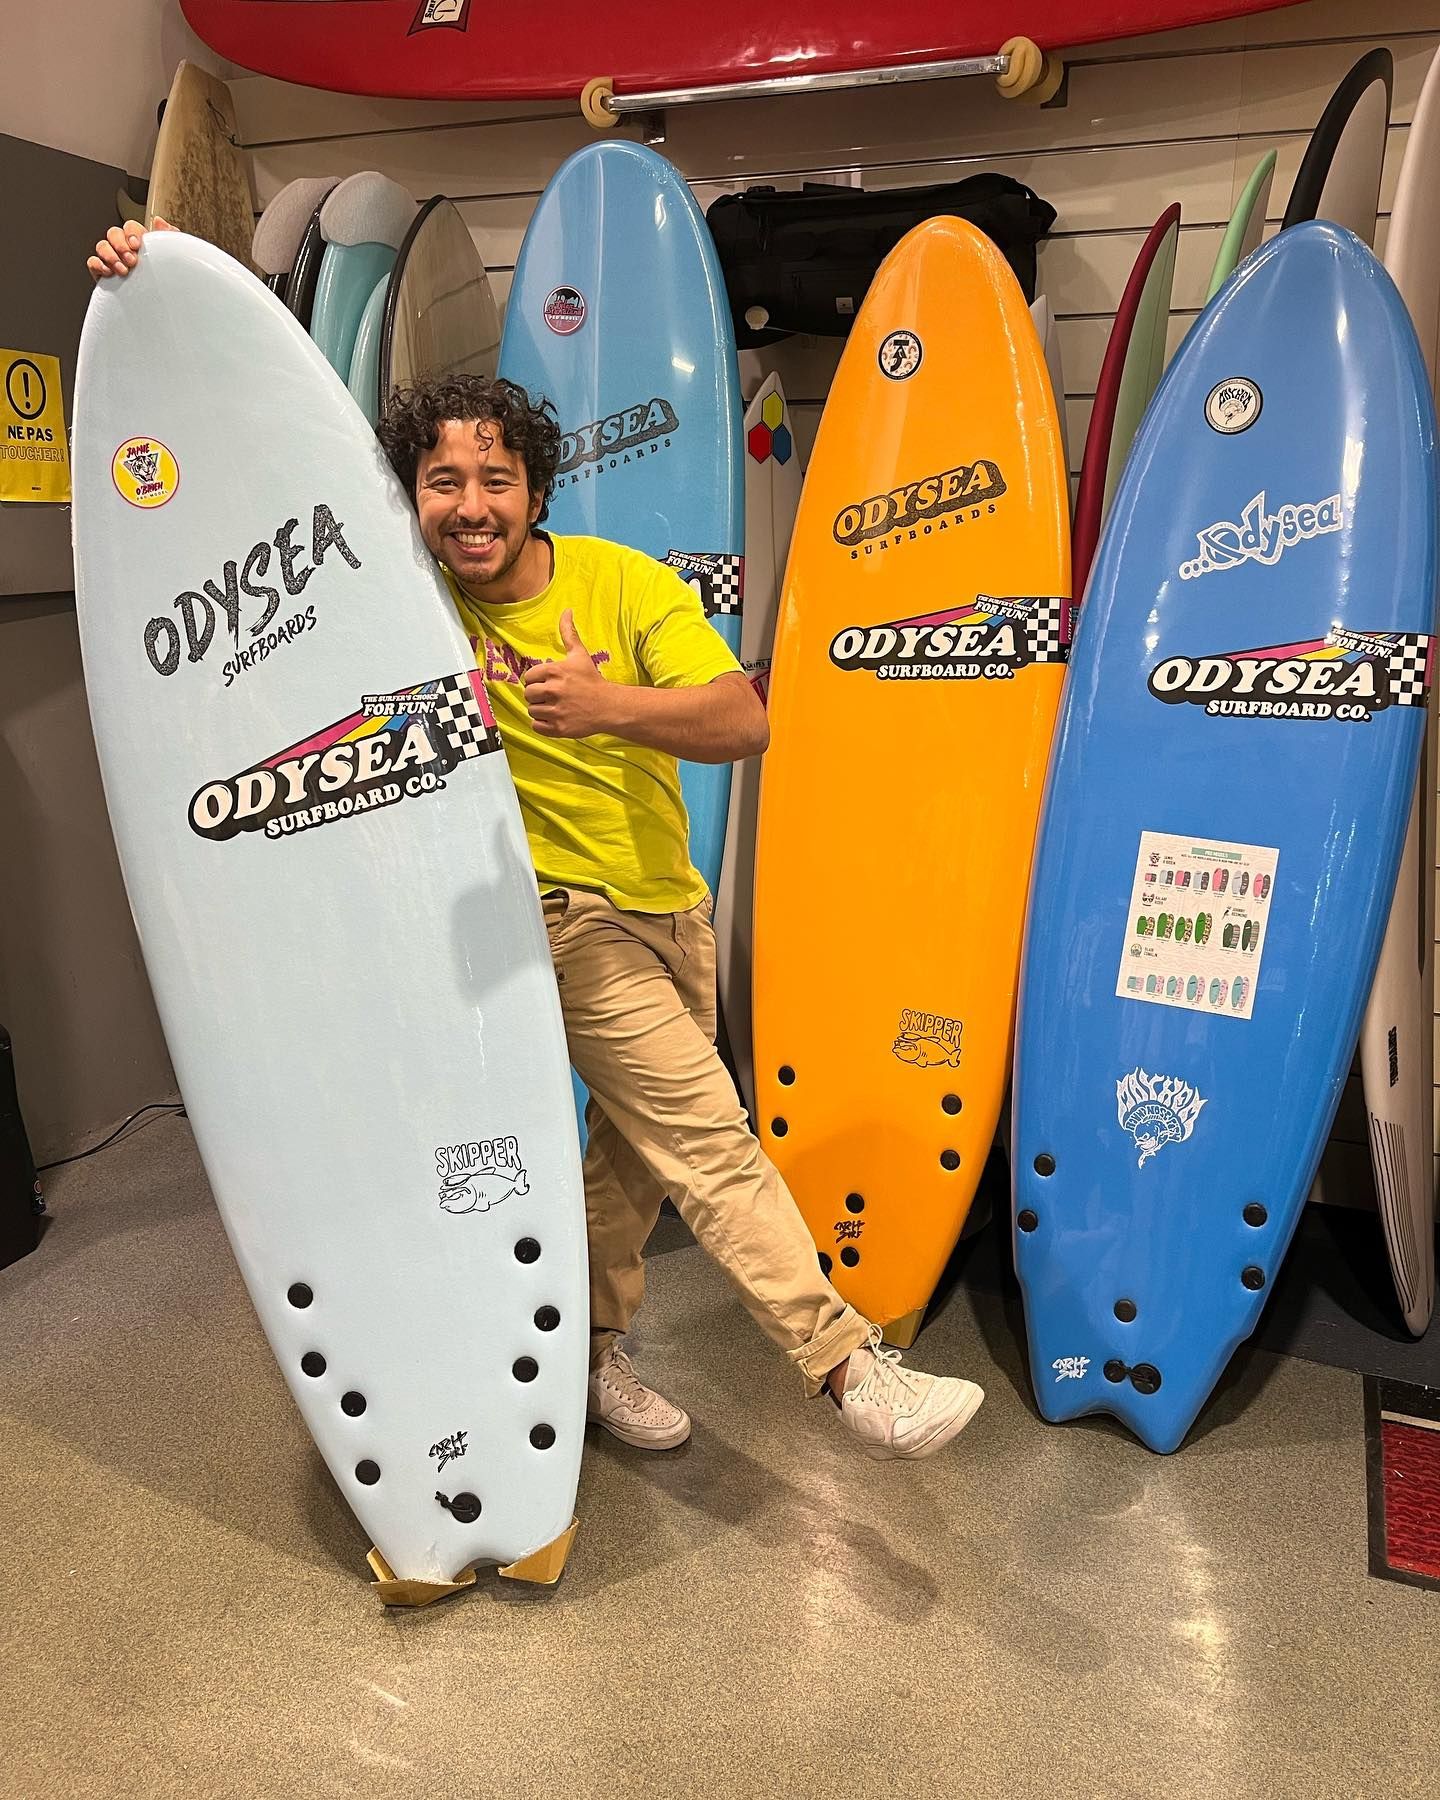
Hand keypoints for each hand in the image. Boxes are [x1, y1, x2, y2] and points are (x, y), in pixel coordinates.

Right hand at [87, 216, 173, 280]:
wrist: (161, 308)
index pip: (131, 227)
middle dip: (121, 245)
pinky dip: (98, 264)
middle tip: (132, 260)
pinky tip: (109, 273)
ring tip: (123, 270)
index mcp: (140, 242)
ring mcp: (112, 260)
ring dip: (110, 255)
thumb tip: (159, 221)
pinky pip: (93, 262)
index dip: (131, 232)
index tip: (137, 244)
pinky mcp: (102, 273)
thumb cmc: (167, 282)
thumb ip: (168, 237)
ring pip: (102, 245)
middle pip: (114, 233)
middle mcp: (124, 248)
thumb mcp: (173, 258)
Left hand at [521, 610, 613, 738]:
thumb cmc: (592, 680)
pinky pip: (537, 726)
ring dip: (540, 710)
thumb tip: (567, 611)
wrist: (609, 706)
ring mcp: (556, 711)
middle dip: (538, 695)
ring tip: (555, 707)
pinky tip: (556, 718)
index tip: (549, 683)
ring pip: (532, 710)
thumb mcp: (579, 654)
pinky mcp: (558, 728)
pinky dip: (543, 724)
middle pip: (528, 694)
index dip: (537, 680)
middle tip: (553, 696)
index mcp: (555, 672)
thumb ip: (568, 633)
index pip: (528, 677)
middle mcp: (553, 691)